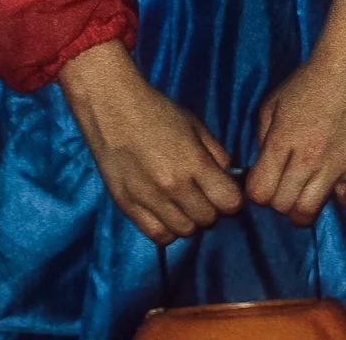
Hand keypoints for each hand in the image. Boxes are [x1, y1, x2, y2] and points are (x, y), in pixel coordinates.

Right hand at [59, 40, 243, 242]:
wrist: (113, 110)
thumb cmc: (159, 113)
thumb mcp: (197, 127)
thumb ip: (217, 155)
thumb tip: (228, 178)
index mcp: (195, 164)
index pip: (229, 202)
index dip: (233, 199)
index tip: (228, 192)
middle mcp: (173, 187)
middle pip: (208, 220)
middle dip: (214, 210)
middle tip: (206, 197)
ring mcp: (148, 199)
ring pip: (184, 231)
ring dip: (191, 221)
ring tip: (186, 205)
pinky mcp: (126, 206)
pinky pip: (156, 235)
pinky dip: (168, 229)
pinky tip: (168, 214)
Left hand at [249, 0, 345, 224]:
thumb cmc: (308, 83)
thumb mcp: (271, 106)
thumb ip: (262, 142)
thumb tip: (262, 171)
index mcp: (282, 142)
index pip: (259, 193)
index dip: (259, 190)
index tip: (266, 178)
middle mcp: (309, 158)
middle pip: (283, 206)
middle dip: (280, 197)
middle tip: (289, 181)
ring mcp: (340, 164)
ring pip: (311, 211)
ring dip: (305, 205)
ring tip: (310, 188)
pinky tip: (341, 185)